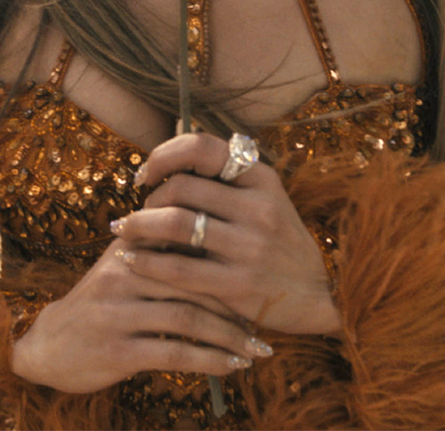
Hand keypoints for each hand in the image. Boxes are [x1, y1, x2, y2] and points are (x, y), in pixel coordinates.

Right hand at [10, 240, 264, 392]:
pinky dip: (209, 360)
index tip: (258, 282)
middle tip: (266, 322)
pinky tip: (231, 367)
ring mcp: (118, 312)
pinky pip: (174, 352)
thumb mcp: (119, 267)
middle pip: (195, 282)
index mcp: (128, 248)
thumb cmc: (96, 305)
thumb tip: (214, 237)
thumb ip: (157, 251)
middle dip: (236, 305)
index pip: (187, 246)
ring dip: (229, 337)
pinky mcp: (117, 349)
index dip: (227, 264)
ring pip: (189, 318)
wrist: (48, 345)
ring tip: (256, 350)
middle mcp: (123, 274)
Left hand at [115, 132, 340, 336]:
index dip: (164, 155)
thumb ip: (227, 180)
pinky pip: (176, 268)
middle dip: (150, 199)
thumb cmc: (280, 245)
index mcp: (263, 179)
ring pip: (174, 224)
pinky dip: (145, 261)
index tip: (146, 174)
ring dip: (139, 226)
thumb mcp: (267, 200)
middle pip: (181, 187)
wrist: (319, 296)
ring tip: (124, 232)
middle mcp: (258, 208)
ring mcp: (249, 247)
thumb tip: (170, 157)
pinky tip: (131, 260)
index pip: (202, 147)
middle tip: (139, 213)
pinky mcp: (237, 285)